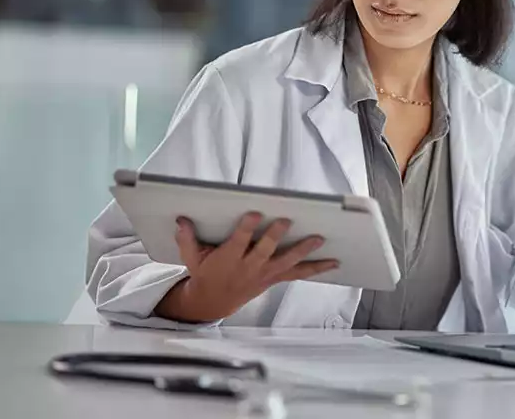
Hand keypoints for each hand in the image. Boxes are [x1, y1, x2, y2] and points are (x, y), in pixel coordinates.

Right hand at [155, 213, 337, 322]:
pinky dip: (316, 268)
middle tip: (286, 220)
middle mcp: (249, 268)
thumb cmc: (205, 274)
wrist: (213, 302)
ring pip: (287, 262)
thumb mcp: (192, 258)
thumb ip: (187, 239)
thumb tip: (181, 220)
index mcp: (228, 260)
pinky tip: (333, 262)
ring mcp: (264, 274)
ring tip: (319, 238)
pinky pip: (298, 274)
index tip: (254, 213)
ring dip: (303, 250)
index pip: (238, 242)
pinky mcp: (274, 278)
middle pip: (264, 251)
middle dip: (275, 236)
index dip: (246, 228)